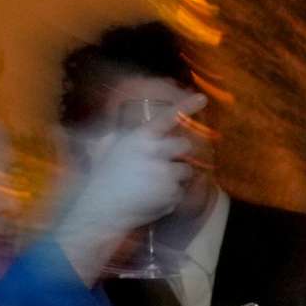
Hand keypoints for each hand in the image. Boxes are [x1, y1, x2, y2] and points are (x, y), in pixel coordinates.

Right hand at [55, 93, 206, 278]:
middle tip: (162, 165)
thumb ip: (115, 137)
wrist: (104, 208)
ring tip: (152, 185)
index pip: (167, 117)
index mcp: (139, 138)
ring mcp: (166, 173)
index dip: (186, 106)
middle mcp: (155, 152)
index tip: (203, 98)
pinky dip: (171, 197)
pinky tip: (152, 198)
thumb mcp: (103, 149)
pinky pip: (181, 192)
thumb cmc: (102, 178)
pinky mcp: (172, 193)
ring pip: (186, 171)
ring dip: (175, 178)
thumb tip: (116, 130)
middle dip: (178, 155)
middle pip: (184, 145)